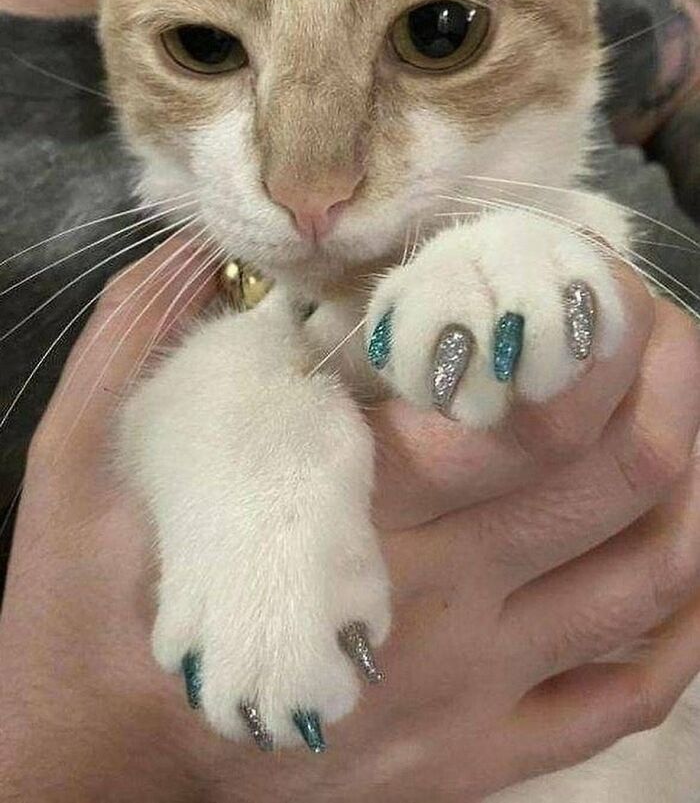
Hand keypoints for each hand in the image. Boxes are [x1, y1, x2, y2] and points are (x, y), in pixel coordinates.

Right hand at [1, 237, 698, 802]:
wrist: (96, 779)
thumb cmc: (87, 617)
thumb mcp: (75, 464)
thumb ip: (134, 337)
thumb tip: (209, 250)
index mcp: (352, 514)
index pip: (530, 403)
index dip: (591, 321)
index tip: (590, 268)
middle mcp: (439, 604)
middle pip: (621, 476)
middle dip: (674, 377)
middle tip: (662, 320)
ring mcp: (472, 697)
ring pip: (650, 582)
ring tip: (689, 413)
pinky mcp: (476, 761)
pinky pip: (628, 697)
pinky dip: (687, 629)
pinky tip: (692, 570)